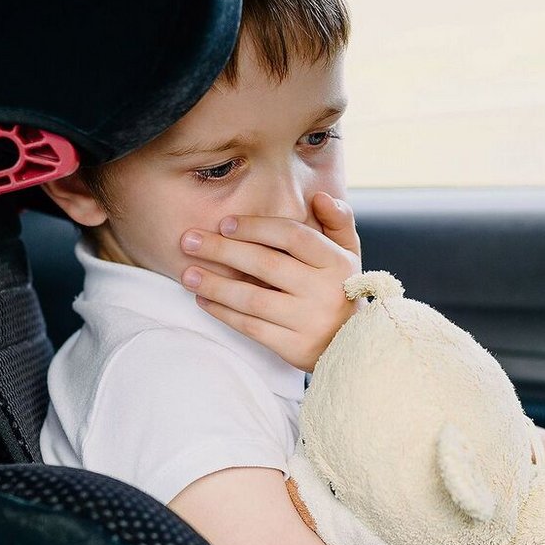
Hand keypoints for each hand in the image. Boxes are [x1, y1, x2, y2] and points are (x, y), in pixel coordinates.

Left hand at [180, 192, 361, 370]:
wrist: (357, 345)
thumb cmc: (341, 289)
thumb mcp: (349, 253)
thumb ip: (337, 221)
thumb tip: (319, 196)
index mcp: (337, 262)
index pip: (292, 236)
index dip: (256, 227)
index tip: (224, 223)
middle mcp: (325, 291)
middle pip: (266, 265)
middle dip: (223, 251)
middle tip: (188, 241)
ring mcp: (310, 321)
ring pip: (253, 299)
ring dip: (215, 285)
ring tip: (187, 274)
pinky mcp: (295, 347)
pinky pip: (251, 327)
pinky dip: (223, 313)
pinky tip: (203, 300)